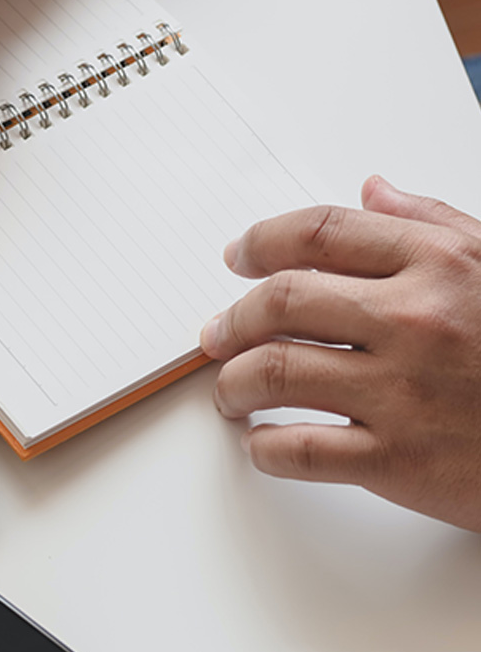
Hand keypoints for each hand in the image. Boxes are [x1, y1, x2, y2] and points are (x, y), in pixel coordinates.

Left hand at [200, 175, 480, 531]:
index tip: (236, 257)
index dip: (261, 241)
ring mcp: (404, 393)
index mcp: (437, 266)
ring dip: (232, 382)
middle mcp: (415, 321)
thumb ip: (433, 225)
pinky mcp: (401, 461)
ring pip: (274, 373)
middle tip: (214, 333)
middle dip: (231, 318)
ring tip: (228, 390)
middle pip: (279, 301)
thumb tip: (372, 191)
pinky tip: (263, 443)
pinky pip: (300, 450)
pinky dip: (265, 448)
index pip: (317, 233)